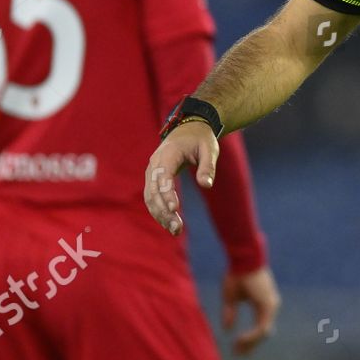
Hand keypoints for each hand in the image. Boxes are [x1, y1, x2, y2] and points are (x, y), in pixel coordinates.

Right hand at [142, 121, 219, 235]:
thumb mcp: (210, 149)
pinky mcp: (153, 179)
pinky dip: (158, 211)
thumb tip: (206, 185)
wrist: (188, 129)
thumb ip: (208, 166)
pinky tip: (169, 224)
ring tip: (175, 230)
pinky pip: (151, 197)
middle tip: (177, 228)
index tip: (174, 208)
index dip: (167, 193)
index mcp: (168, 153)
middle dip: (164, 211)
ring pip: (150, 197)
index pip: (164, 175)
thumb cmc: (200, 139)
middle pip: (154, 190)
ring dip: (160, 215)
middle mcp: (155, 163)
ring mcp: (151, 171)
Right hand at [221, 266, 279, 355]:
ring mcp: (271, 306)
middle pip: (263, 333)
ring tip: (237, 349)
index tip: (236, 348)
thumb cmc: (237, 273)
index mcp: (263, 304)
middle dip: (250, 345)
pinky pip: (262, 328)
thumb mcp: (230, 297)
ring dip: (250, 343)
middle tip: (238, 354)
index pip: (260, 328)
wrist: (243, 259)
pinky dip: (252, 336)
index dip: (249, 339)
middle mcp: (270, 306)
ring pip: (263, 333)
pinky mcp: (268, 306)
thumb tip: (227, 329)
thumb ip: (230, 313)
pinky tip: (240, 340)